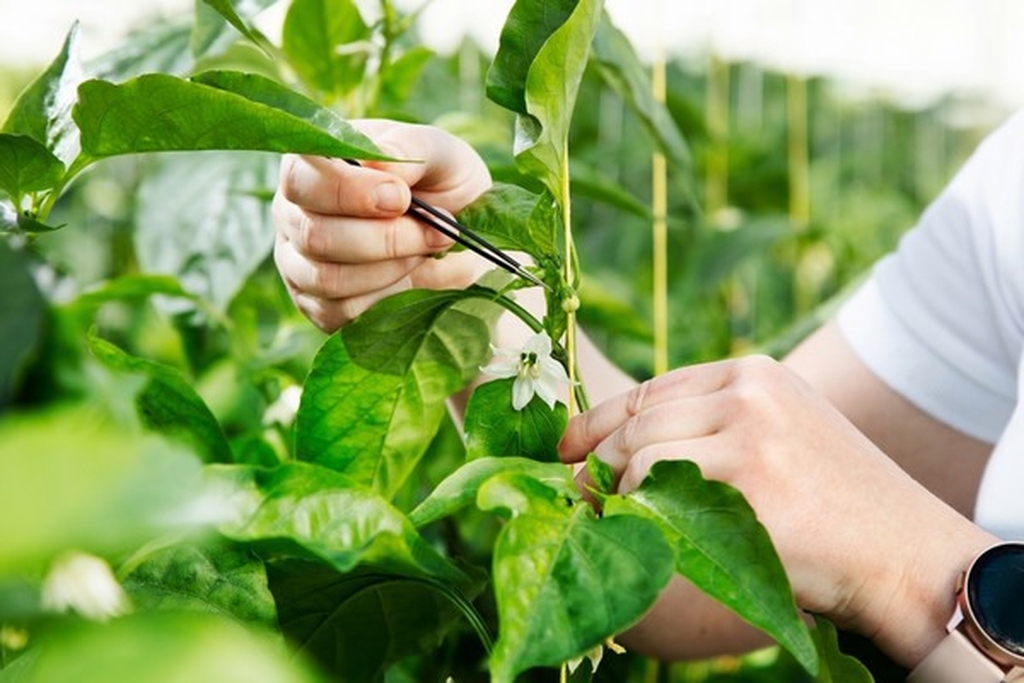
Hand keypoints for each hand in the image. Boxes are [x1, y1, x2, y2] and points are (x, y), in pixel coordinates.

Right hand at [272, 120, 492, 331]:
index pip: (300, 180)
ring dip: (393, 268)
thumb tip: (380, 165)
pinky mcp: (321, 307)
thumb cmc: (440, 180)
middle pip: (315, 236)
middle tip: (437, 231)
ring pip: (329, 280)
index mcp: (309, 165)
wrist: (459, 230)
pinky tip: (418, 276)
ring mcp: (300, 265)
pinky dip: (392, 298)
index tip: (402, 197)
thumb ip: (409, 149)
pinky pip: (345, 314)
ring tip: (430, 251)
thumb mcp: (438, 153)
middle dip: (385, 239)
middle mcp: (293, 215)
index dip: (350, 192)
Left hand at [558, 355, 996, 666]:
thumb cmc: (836, 506)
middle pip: (639, 423)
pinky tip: (656, 533)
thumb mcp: (780, 434)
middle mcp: (748, 394)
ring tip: (640, 523)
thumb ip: (713, 425)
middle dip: (602, 464)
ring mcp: (748, 435)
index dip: (600, 420)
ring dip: (624, 497)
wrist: (904, 554)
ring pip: (640, 458)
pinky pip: (657, 495)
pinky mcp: (745, 481)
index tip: (567, 447)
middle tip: (584, 496)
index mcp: (754, 374)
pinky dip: (643, 518)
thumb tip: (626, 447)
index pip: (653, 389)